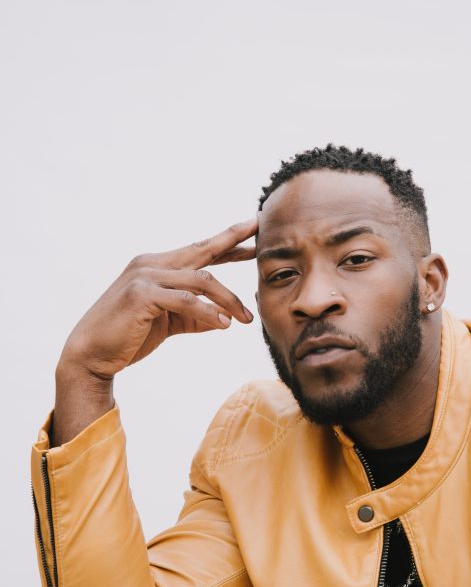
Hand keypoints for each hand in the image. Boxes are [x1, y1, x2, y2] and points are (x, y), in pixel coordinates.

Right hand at [58, 218, 257, 382]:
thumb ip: (194, 317)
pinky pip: (185, 300)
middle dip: (235, 243)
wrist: (91, 354)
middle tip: (263, 241)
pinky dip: (208, 312)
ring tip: (246, 318)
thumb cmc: (128, 338)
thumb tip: (224, 321)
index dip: (228, 242)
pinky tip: (224, 324)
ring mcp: (145, 275)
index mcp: (157, 266)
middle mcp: (151, 263)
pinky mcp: (141, 294)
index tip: (253, 232)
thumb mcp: (168, 325)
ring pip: (201, 280)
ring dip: (228, 300)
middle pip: (203, 251)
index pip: (200, 250)